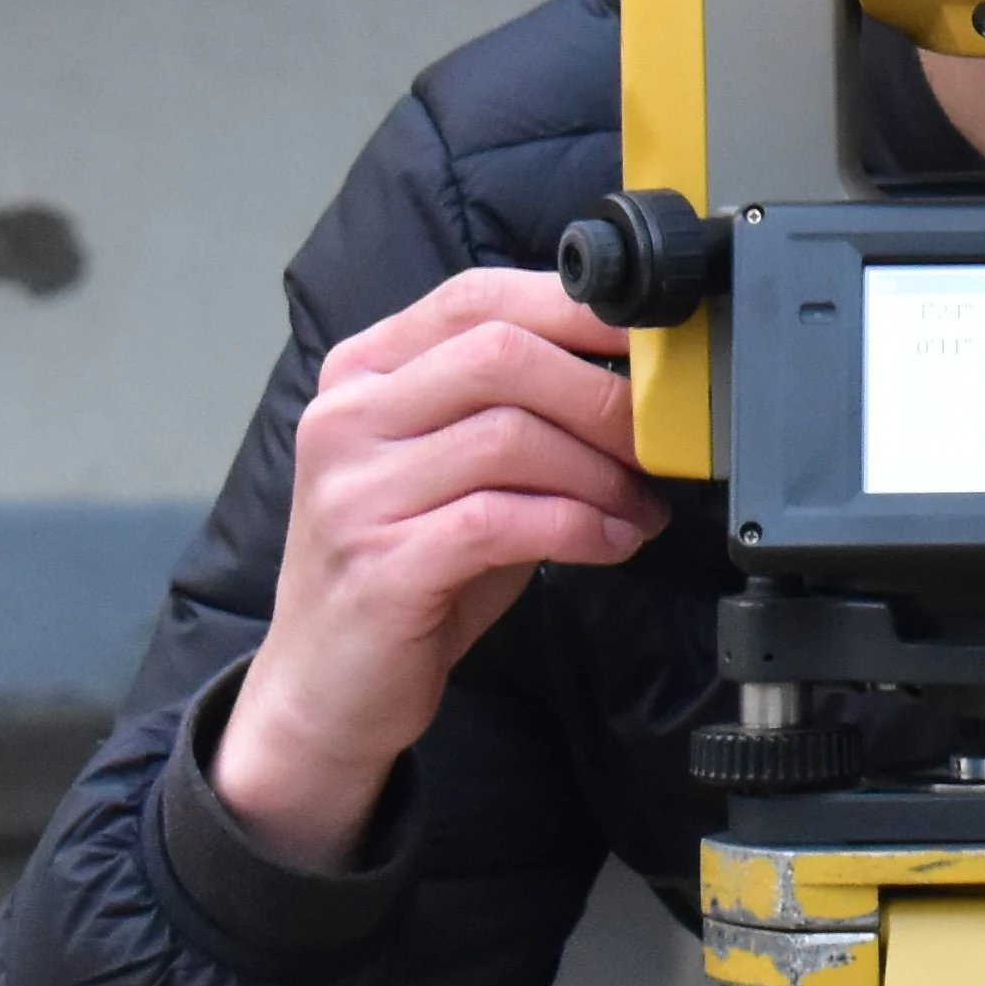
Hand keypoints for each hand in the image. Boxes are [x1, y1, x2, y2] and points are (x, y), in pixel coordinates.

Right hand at [208, 270, 663, 867]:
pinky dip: (581, 527)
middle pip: (500, 355)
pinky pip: (505, 521)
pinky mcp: (380, 563)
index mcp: (364, 374)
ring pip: (511, 437)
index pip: (475, 298)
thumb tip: (636, 378)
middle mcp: (347, 418)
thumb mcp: (458, 468)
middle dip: (602, 395)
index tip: (650, 338)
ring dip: (602, 473)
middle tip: (657, 441)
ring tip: (639, 505)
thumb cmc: (409, 567)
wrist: (328, 687)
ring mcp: (355, 490)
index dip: (576, 309)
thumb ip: (520, 410)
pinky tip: (612, 542)